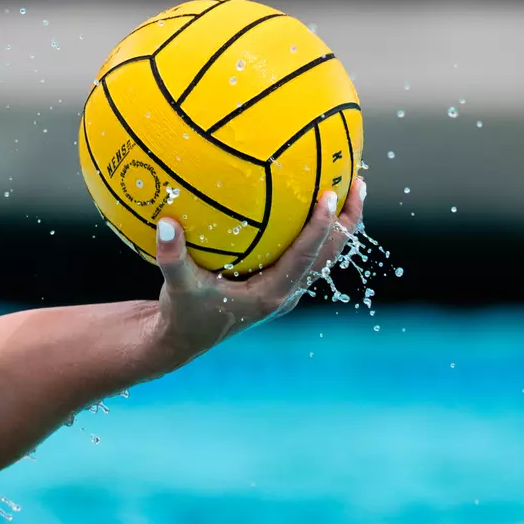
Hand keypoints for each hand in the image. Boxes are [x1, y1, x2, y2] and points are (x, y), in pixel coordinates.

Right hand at [153, 177, 366, 361]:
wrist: (183, 340)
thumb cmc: (182, 314)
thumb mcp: (177, 286)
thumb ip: (171, 257)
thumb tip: (166, 223)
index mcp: (271, 295)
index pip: (305, 255)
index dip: (321, 225)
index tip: (330, 194)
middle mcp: (285, 294)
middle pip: (329, 255)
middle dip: (347, 220)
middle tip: (357, 183)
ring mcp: (285, 292)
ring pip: (324, 256)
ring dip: (339, 226)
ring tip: (350, 191)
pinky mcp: (278, 287)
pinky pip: (307, 256)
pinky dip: (316, 233)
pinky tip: (310, 208)